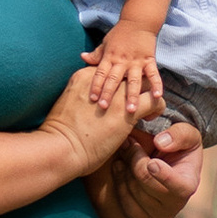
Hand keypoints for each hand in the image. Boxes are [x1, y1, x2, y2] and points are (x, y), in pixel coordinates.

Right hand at [39, 62, 156, 178]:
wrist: (60, 146)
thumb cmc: (59, 135)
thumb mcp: (66, 107)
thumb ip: (78, 101)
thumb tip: (85, 108)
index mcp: (84, 77)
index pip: (110, 70)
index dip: (117, 81)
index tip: (119, 93)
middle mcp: (104, 80)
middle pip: (128, 72)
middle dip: (134, 83)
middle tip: (138, 96)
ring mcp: (118, 93)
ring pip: (144, 82)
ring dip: (148, 93)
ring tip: (149, 105)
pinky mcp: (129, 109)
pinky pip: (153, 100)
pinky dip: (157, 106)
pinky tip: (152, 117)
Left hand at [85, 22, 162, 114]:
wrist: (138, 22)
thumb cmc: (119, 34)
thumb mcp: (105, 43)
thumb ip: (96, 54)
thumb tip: (82, 57)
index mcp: (110, 57)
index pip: (100, 73)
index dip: (95, 86)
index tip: (92, 99)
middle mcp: (122, 61)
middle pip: (114, 79)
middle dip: (109, 93)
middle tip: (104, 107)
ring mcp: (136, 61)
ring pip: (134, 80)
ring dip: (132, 95)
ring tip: (131, 109)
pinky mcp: (149, 60)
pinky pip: (153, 74)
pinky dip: (156, 84)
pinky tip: (157, 96)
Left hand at [108, 129, 202, 217]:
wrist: (163, 174)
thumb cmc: (177, 151)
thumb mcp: (187, 138)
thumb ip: (180, 134)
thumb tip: (160, 141)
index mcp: (188, 185)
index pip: (177, 186)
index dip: (163, 176)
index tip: (152, 163)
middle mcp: (173, 205)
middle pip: (144, 178)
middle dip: (134, 156)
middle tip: (128, 141)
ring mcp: (155, 215)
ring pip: (130, 186)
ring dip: (124, 165)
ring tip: (126, 152)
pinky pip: (121, 196)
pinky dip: (117, 177)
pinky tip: (121, 166)